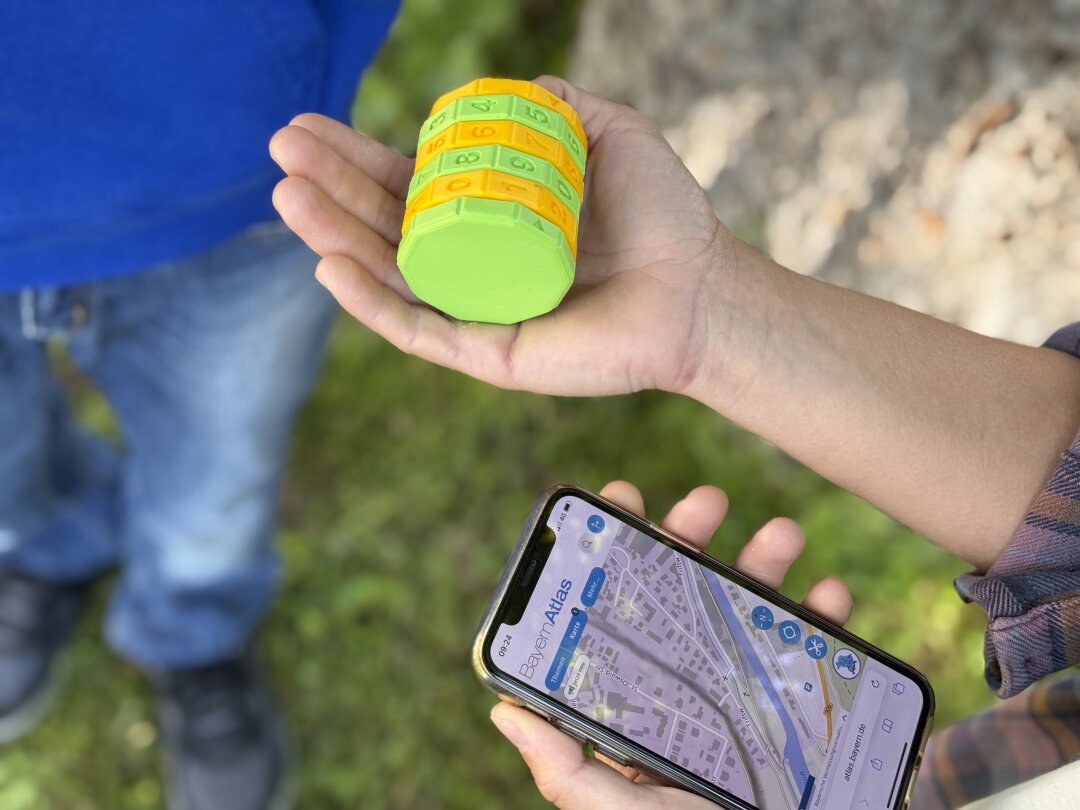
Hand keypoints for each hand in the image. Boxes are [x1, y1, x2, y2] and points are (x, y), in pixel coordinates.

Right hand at [269, 76, 732, 396]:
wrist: (702, 287)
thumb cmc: (665, 218)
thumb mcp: (613, 136)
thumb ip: (566, 108)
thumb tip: (523, 90)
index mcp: (492, 219)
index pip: (408, 187)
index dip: (355, 159)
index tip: (307, 129)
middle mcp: (474, 266)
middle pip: (384, 227)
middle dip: (329, 189)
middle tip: (282, 153)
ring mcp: (476, 314)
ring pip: (389, 277)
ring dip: (332, 238)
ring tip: (287, 197)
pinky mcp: (489, 355)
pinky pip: (418, 331)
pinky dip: (372, 303)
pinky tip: (329, 267)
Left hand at [489, 480, 852, 809]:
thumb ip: (567, 770)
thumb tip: (503, 712)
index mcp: (637, 697)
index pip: (619, 610)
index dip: (618, 550)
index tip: (622, 496)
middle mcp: (687, 681)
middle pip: (682, 591)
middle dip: (691, 536)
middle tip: (705, 503)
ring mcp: (745, 686)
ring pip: (749, 605)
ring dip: (766, 560)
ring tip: (783, 532)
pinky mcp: (802, 701)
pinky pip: (815, 647)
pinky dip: (826, 615)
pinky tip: (831, 594)